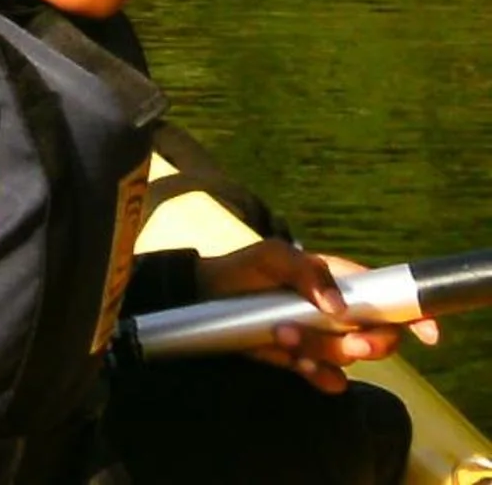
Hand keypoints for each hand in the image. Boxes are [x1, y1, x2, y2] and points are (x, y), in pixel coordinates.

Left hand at [198, 238, 440, 390]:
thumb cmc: (244, 268)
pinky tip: (299, 364)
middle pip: (382, 338)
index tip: (428, 334)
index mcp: (342, 281)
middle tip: (346, 341)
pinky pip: (331, 379)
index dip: (416, 316)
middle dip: (369, 344)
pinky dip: (321, 376)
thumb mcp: (271, 256)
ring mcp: (326, 340)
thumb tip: (339, 307)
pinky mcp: (308, 361)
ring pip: (351, 358)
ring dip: (324, 352)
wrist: (207, 297)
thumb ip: (306, 270)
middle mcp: (341, 313)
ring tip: (283, 335)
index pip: (389, 298)